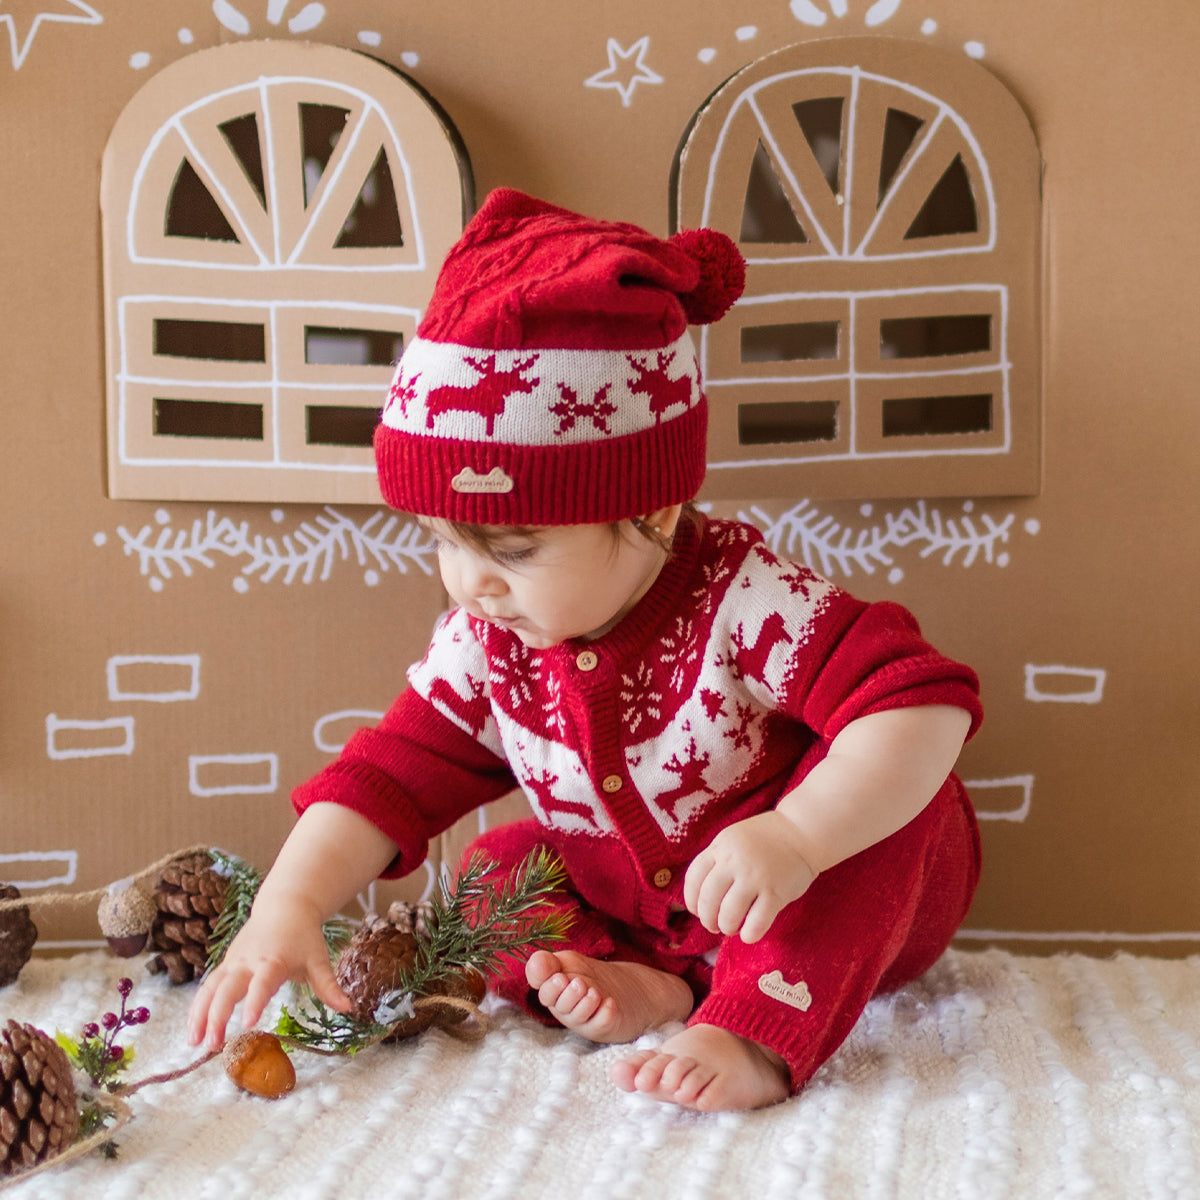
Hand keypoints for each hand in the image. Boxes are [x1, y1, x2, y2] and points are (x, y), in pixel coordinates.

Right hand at [186, 891, 350, 1049]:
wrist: (285, 906)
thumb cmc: (303, 936)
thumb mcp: (318, 958)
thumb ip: (328, 985)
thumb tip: (348, 1008)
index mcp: (273, 959)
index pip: (262, 982)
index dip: (254, 1001)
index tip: (247, 1023)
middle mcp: (248, 960)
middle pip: (227, 988)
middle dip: (217, 1015)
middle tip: (213, 1045)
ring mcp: (233, 962)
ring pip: (210, 987)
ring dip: (199, 1014)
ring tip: (193, 1043)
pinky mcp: (226, 964)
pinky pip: (207, 986)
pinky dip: (198, 1007)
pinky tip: (193, 1030)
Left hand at [683, 811, 818, 943]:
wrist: (802, 831)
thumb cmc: (765, 838)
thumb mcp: (733, 839)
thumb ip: (717, 861)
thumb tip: (700, 896)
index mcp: (720, 847)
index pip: (693, 879)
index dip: (691, 901)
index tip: (696, 911)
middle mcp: (734, 861)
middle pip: (708, 900)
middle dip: (707, 919)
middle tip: (713, 925)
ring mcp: (755, 877)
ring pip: (729, 914)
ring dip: (726, 927)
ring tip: (730, 928)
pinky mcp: (776, 893)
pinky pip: (756, 923)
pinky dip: (749, 934)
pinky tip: (749, 934)